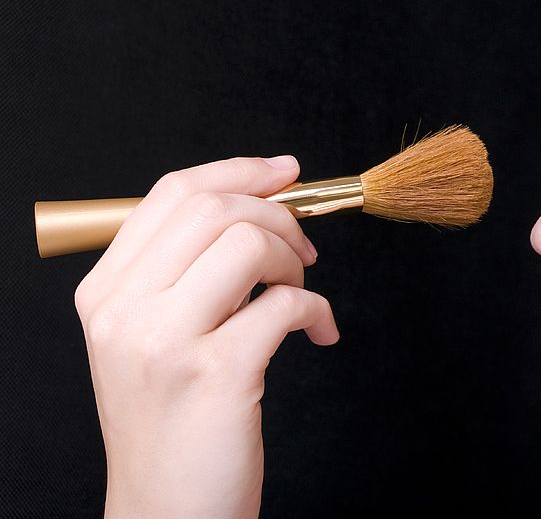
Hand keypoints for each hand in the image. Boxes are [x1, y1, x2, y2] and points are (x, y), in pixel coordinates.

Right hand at [74, 155, 338, 518]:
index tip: (285, 172)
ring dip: (294, 262)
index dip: (238, 171)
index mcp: (105, 291)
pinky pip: (286, 305)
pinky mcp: (215, 375)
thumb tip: (258, 207)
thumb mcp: (152, 338)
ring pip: (247, 243)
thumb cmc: (173, 422)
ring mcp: (164, 341)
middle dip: (278, 217)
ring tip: (301, 294)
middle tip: (303, 252)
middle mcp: (123, 309)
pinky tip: (320, 335)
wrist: (167, 511)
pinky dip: (319, 311)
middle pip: (213, 208)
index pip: (172, 194)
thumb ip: (186, 274)